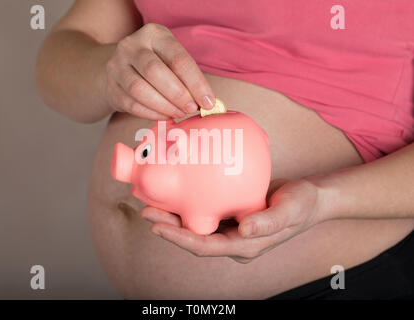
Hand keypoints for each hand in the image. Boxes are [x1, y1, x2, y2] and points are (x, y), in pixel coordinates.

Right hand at [104, 23, 214, 119]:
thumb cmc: (157, 64)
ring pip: (140, 90)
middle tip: (191, 108)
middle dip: (178, 95)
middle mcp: (131, 46)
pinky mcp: (111, 87)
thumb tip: (206, 102)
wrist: (121, 68)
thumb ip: (187, 77)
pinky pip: (132, 104)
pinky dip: (152, 114)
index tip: (208, 101)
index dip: (196, 83)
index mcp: (154, 34)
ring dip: (164, 106)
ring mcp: (117, 66)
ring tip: (179, 113)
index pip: (178, 59)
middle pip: (156, 72)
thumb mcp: (171, 59)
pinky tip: (165, 116)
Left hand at [141, 178, 328, 262]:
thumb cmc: (301, 205)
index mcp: (243, 245)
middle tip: (146, 210)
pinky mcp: (229, 213)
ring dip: (173, 215)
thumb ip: (270, 222)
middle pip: (193, 236)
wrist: (307, 198)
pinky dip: (188, 202)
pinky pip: (204, 210)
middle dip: (168, 226)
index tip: (157, 228)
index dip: (179, 239)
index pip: (205, 247)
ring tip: (152, 201)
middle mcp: (232, 239)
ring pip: (195, 224)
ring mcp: (229, 227)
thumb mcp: (290, 211)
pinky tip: (177, 189)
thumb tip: (244, 229)